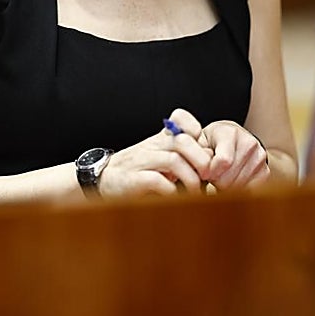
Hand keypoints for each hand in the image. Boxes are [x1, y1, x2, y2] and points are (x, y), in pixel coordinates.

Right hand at [96, 109, 213, 197]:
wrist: (103, 180)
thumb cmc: (138, 172)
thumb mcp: (160, 160)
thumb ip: (183, 158)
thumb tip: (212, 164)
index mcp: (159, 140)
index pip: (179, 119)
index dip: (193, 128)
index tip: (202, 146)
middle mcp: (151, 146)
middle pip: (183, 141)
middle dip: (201, 160)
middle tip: (208, 176)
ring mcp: (142, 161)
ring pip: (174, 160)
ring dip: (191, 179)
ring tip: (195, 192)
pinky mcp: (133, 179)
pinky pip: (158, 180)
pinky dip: (171, 191)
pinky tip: (173, 196)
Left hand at [199, 120, 269, 190]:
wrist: (236, 140)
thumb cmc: (213, 141)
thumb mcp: (201, 141)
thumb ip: (196, 151)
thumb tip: (199, 168)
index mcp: (230, 132)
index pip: (223, 161)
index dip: (210, 172)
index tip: (203, 173)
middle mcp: (248, 142)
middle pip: (229, 177)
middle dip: (216, 181)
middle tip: (211, 176)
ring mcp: (260, 156)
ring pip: (239, 185)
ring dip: (226, 187)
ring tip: (220, 176)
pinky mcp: (265, 170)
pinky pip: (249, 190)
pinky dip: (238, 190)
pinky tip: (232, 180)